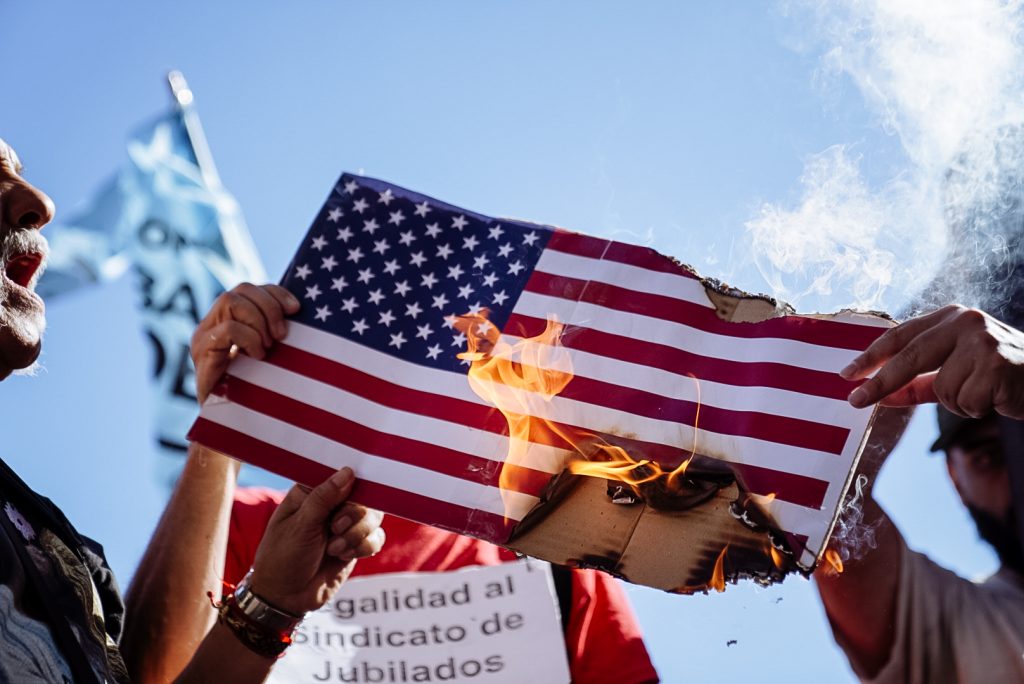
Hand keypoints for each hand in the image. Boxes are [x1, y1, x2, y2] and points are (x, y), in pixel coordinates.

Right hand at [190, 283, 299, 403]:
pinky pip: (227, 329)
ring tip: (269, 346)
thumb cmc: (255, 393)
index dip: (275, 293)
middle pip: (241, 289)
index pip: (249, 289)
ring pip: (230, 301)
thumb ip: (276, 334)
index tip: (297, 309)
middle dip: (269, 306)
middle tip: (283, 335)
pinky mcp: (201, 352)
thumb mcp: (270, 356)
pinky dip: (249, 338)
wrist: (227, 427)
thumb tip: (302, 314)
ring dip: (258, 321)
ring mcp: (204, 336)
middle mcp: (212, 324)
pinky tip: (259, 357)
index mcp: (228, 320)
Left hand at [248, 468, 385, 615]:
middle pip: (364, 495)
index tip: (347, 498)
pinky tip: (343, 556)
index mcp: (312, 493)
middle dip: (355, 515)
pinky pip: (377, 537)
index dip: (351, 484)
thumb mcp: (299, 525)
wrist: (285, 597)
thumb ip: (324, 498)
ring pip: (374, 516)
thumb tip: (348, 471)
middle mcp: (332, 505)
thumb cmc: (282, 557)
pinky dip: (364, 546)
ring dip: (358, 533)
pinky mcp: (356, 544)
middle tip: (335, 528)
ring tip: (335, 548)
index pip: (341, 476)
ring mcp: (346, 525)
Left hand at [841, 305, 1023, 418]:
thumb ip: (918, 383)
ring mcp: (982, 341)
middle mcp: (965, 321)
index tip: (846, 374)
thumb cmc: (998, 375)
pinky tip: (996, 397)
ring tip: (984, 393)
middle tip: (855, 401)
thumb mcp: (955, 372)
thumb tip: (879, 395)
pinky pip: (965, 401)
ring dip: (959, 401)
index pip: (900, 335)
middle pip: (909, 357)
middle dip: (880, 383)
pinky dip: (977, 408)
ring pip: (941, 387)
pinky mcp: (997, 365)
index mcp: (950, 317)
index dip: (871, 356)